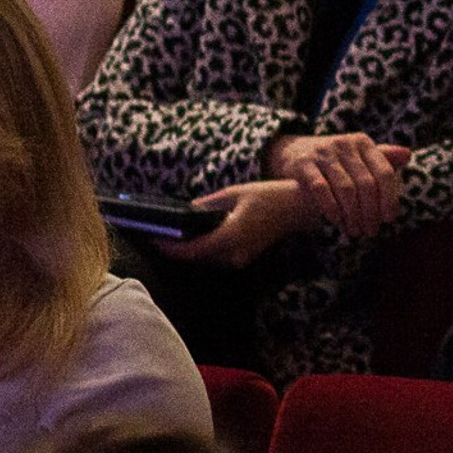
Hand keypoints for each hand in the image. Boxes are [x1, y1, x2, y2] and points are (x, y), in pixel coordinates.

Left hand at [161, 179, 316, 267]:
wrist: (300, 209)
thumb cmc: (271, 196)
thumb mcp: (236, 193)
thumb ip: (208, 205)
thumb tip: (186, 211)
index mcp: (231, 236)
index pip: (191, 251)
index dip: (169, 247)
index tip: (152, 238)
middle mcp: (234, 253)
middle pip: (196, 257)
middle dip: (177, 248)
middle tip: (160, 234)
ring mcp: (241, 258)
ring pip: (206, 259)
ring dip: (191, 249)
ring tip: (176, 235)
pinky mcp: (245, 258)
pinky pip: (217, 257)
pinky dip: (205, 249)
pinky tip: (200, 236)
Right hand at [265, 130, 409, 240]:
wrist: (293, 151)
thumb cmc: (335, 159)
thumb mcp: (357, 154)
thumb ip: (382, 157)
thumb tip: (408, 155)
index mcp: (363, 143)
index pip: (384, 172)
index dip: (389, 198)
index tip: (389, 219)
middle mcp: (345, 145)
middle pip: (366, 184)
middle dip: (371, 212)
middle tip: (371, 231)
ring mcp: (323, 153)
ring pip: (346, 188)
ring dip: (353, 214)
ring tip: (356, 231)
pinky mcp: (303, 164)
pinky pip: (321, 189)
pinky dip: (331, 208)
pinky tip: (337, 222)